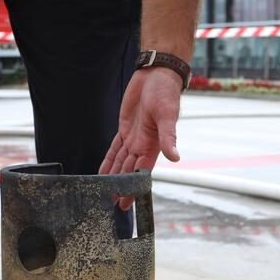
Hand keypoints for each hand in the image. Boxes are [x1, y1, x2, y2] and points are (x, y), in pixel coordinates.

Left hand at [100, 68, 182, 202]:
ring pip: (121, 162)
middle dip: (121, 187)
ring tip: (105, 192)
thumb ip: (169, 137)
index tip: (126, 202)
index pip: (141, 172)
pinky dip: (109, 160)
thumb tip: (176, 158)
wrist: (156, 75)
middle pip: (129, 171)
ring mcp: (134, 137)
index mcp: (154, 145)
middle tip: (111, 204)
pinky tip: (103, 171)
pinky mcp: (125, 129)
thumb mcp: (167, 115)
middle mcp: (144, 145)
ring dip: (114, 176)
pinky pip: (115, 148)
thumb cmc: (165, 93)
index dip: (133, 187)